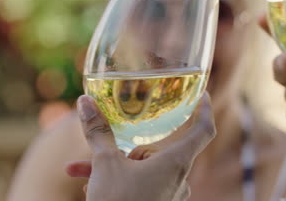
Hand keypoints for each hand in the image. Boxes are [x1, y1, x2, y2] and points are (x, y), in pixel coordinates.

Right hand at [66, 93, 214, 200]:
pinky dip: (117, 183)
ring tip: (81, 171)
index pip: (203, 130)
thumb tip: (85, 102)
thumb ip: (98, 131)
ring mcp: (167, 196)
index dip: (204, 109)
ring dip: (111, 168)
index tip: (202, 94)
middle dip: (121, 149)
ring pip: (140, 170)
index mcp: (175, 164)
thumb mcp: (104, 164)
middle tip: (98, 148)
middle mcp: (177, 180)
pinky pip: (139, 186)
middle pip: (154, 151)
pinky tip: (89, 186)